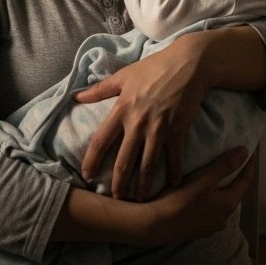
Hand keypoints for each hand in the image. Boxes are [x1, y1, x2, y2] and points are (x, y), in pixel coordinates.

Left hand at [73, 33, 207, 199]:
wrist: (189, 63)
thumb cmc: (155, 67)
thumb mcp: (124, 75)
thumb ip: (100, 89)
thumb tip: (76, 96)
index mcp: (122, 109)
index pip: (101, 140)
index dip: (92, 160)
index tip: (86, 174)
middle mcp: (138, 122)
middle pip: (124, 160)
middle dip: (118, 182)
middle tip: (115, 199)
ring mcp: (159, 128)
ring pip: (147, 164)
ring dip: (143, 185)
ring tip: (139, 200)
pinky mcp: (178, 129)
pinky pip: (174, 157)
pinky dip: (174, 172)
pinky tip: (173, 185)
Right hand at [131, 147, 256, 246]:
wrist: (153, 226)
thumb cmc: (179, 201)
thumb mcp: (204, 179)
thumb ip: (225, 165)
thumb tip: (245, 152)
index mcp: (228, 206)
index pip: (245, 181)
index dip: (248, 165)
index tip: (249, 152)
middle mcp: (223, 219)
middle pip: (232, 193)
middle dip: (231, 177)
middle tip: (228, 161)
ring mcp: (209, 227)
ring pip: (218, 203)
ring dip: (217, 190)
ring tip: (210, 176)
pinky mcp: (195, 230)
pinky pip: (206, 211)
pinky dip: (205, 200)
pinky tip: (195, 194)